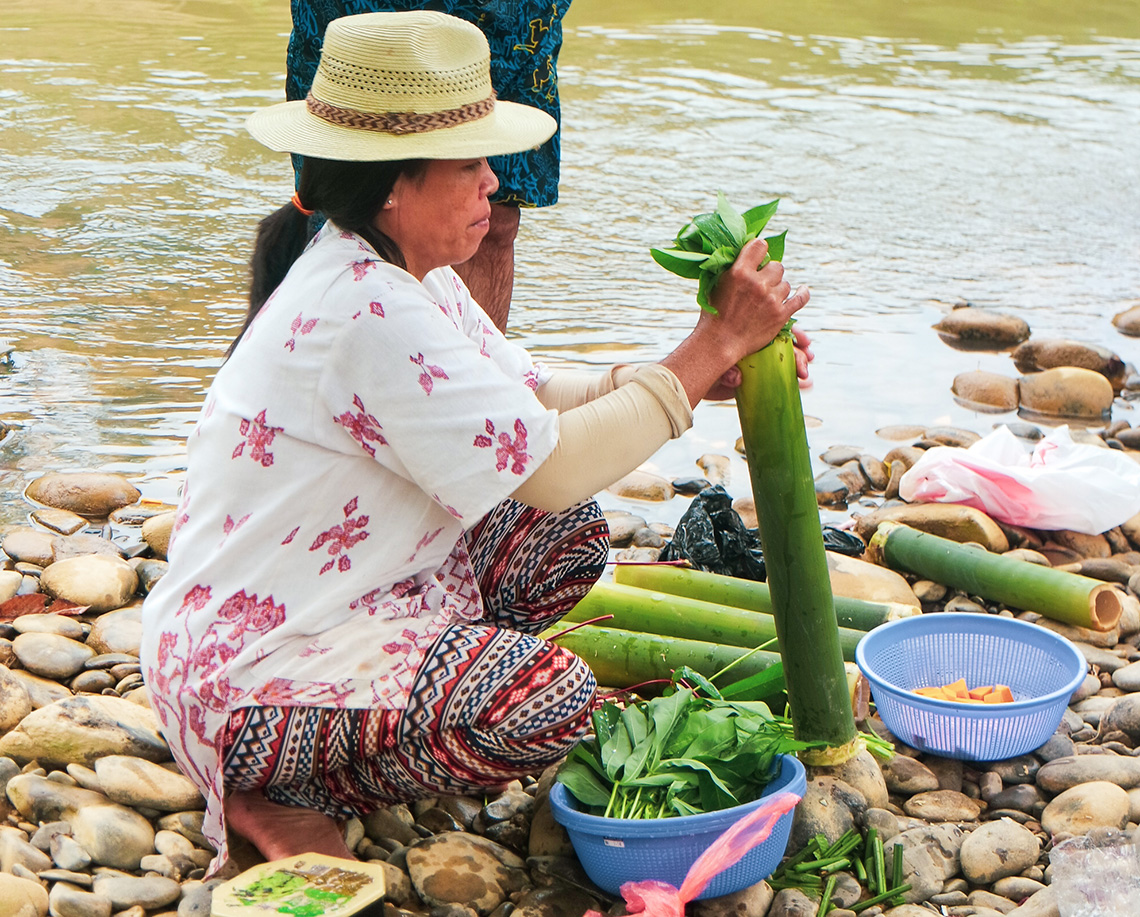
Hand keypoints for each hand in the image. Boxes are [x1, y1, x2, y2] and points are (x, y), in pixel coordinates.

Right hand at [661, 238, 811, 407]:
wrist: (719, 343)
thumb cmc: (714, 314)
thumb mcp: (716, 284)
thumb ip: (731, 267)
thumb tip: (745, 251)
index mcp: (740, 272)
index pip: (760, 245)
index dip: (759, 251)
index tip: (758, 258)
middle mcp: (758, 283)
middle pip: (776, 266)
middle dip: (769, 274)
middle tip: (760, 285)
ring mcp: (771, 299)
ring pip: (786, 284)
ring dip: (778, 289)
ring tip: (765, 300)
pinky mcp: (781, 315)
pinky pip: (801, 298)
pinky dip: (803, 294)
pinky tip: (802, 290)